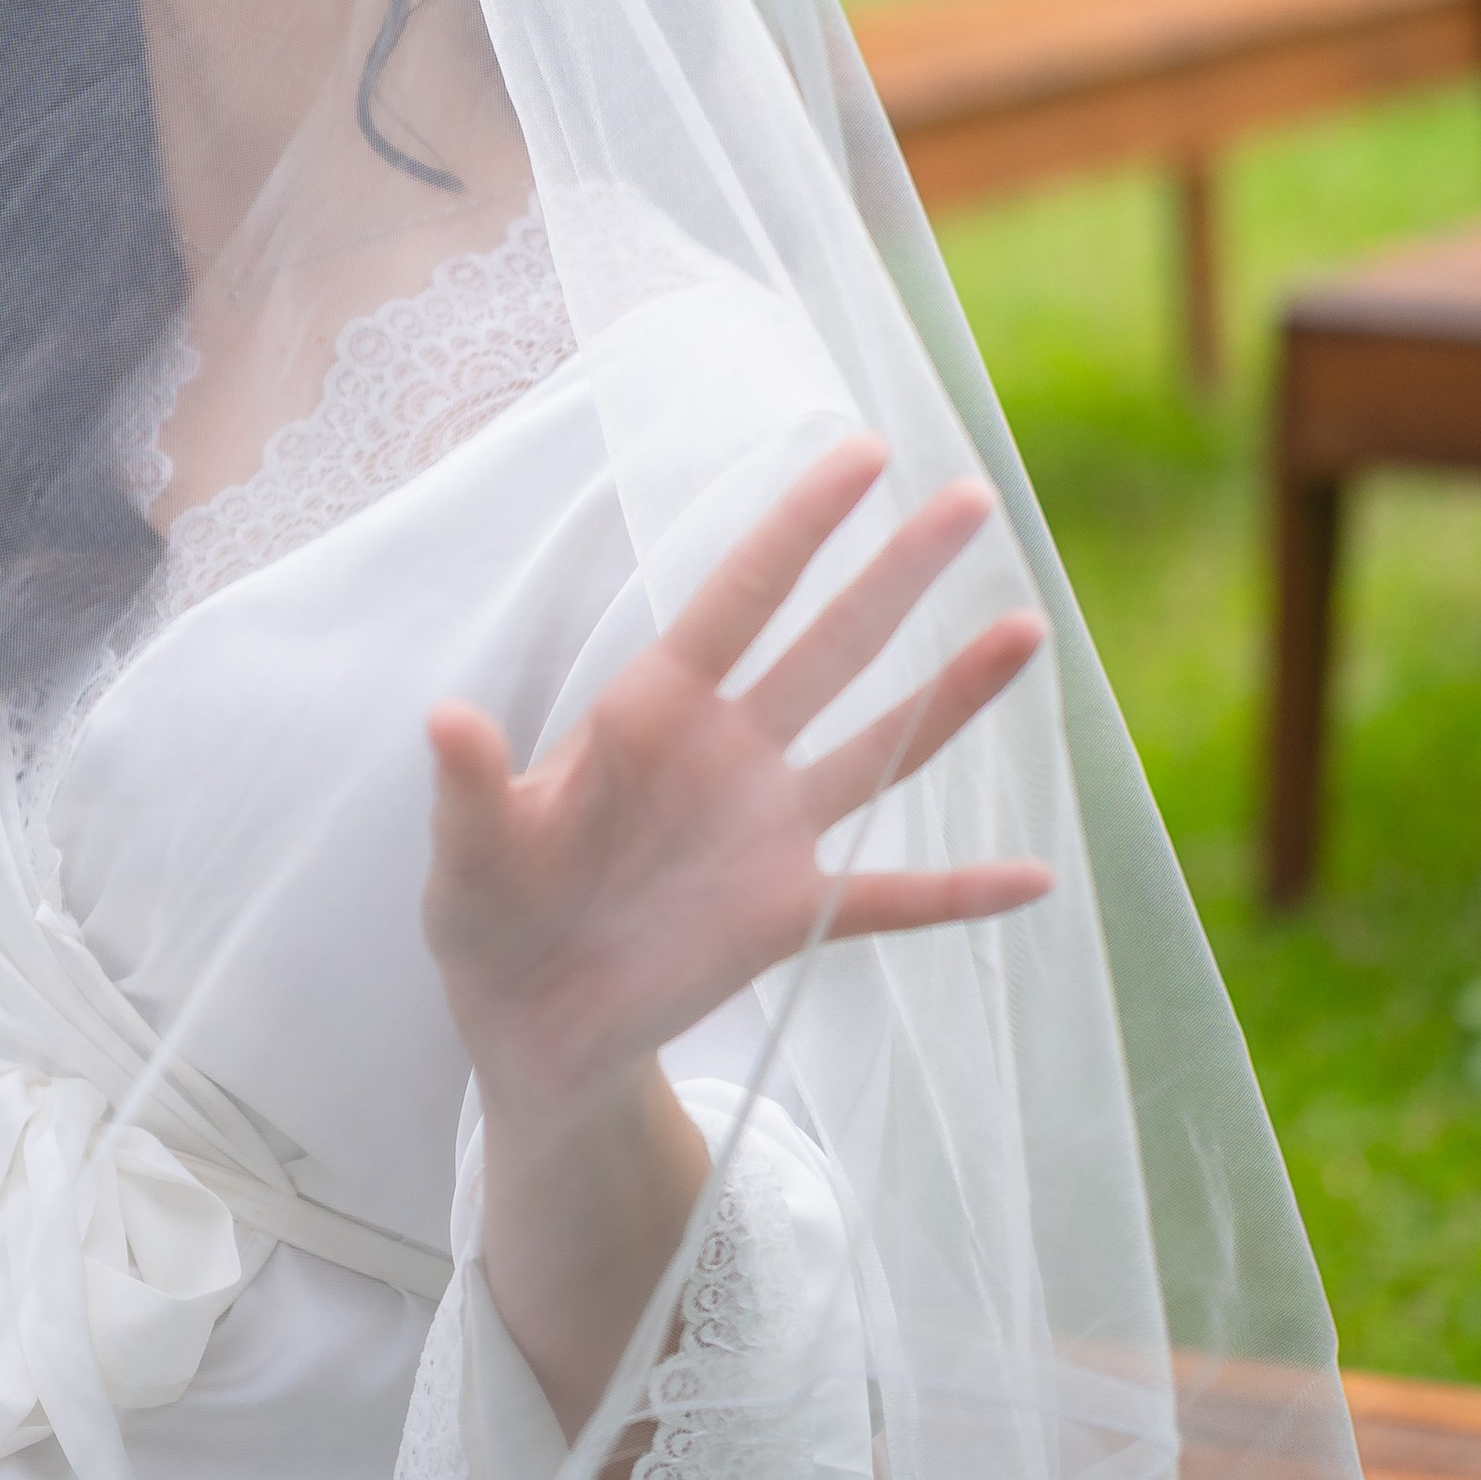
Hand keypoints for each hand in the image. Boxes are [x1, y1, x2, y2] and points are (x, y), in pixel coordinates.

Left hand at [423, 434, 1049, 1120]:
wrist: (528, 1026)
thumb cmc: (488, 914)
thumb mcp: (470, 853)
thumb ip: (473, 788)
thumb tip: (444, 720)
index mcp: (651, 713)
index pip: (739, 598)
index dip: (799, 527)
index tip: (864, 452)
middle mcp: (729, 753)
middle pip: (831, 646)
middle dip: (899, 572)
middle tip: (973, 497)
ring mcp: (770, 831)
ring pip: (881, 748)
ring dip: (953, 694)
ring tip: (1028, 627)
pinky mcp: (792, 915)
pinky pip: (895, 899)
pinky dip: (963, 893)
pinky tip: (1036, 876)